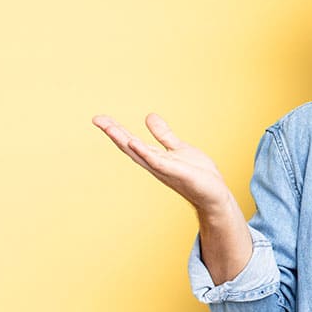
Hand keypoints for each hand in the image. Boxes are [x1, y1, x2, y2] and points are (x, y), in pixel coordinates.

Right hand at [92, 113, 235, 216]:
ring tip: (110, 128)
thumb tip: (149, 116)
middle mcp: (155, 164)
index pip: (131, 141)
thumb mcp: (178, 148)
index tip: (99, 118)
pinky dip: (145, 153)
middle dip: (114, 133)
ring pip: (140, 154)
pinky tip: (134, 142)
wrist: (214, 194)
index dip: (116, 130)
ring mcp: (165, 169)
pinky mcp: (178, 173)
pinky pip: (158, 162)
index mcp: (155, 157)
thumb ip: (163, 134)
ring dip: (125, 141)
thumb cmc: (198, 174)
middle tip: (96, 119)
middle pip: (130, 147)